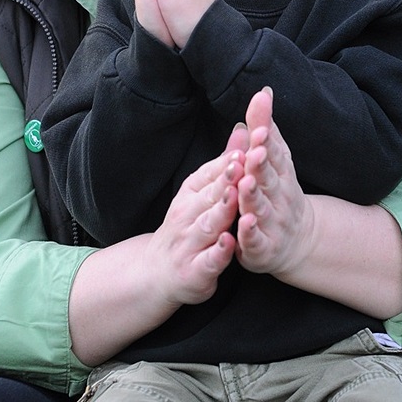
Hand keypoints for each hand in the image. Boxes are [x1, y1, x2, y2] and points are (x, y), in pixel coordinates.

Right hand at [145, 140, 245, 307]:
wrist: (156, 273)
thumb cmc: (187, 227)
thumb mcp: (201, 192)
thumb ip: (224, 164)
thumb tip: (243, 128)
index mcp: (190, 193)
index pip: (209, 174)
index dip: (226, 162)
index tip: (245, 147)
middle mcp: (187, 215)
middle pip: (210, 195)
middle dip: (227, 180)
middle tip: (243, 164)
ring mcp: (189, 243)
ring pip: (208, 224)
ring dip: (222, 210)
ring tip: (236, 196)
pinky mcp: (195, 271)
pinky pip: (208, 260)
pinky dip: (218, 251)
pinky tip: (229, 242)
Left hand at [235, 88, 316, 277]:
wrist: (298, 241)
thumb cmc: (279, 191)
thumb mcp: (274, 159)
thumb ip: (264, 127)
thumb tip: (263, 92)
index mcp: (281, 172)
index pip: (274, 153)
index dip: (266, 141)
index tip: (259, 128)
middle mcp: (279, 195)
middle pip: (269, 178)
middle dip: (261, 164)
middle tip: (254, 150)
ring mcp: (272, 221)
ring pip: (261, 207)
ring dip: (254, 195)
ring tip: (245, 183)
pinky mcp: (263, 246)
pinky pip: (256, 239)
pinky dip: (250, 231)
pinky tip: (244, 223)